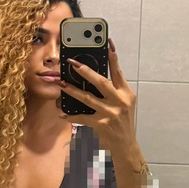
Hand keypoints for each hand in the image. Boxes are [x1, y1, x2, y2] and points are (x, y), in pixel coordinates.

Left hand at [58, 38, 136, 152]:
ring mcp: (110, 113)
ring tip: (62, 84)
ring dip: (72, 90)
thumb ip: (115, 90)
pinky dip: (71, 116)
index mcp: (126, 93)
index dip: (113, 57)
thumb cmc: (123, 121)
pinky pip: (82, 117)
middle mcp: (120, 101)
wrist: (126, 144)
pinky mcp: (101, 124)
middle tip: (73, 63)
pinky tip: (62, 114)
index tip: (107, 43)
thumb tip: (94, 76)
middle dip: (86, 72)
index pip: (118, 72)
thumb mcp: (125, 103)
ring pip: (88, 98)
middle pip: (101, 82)